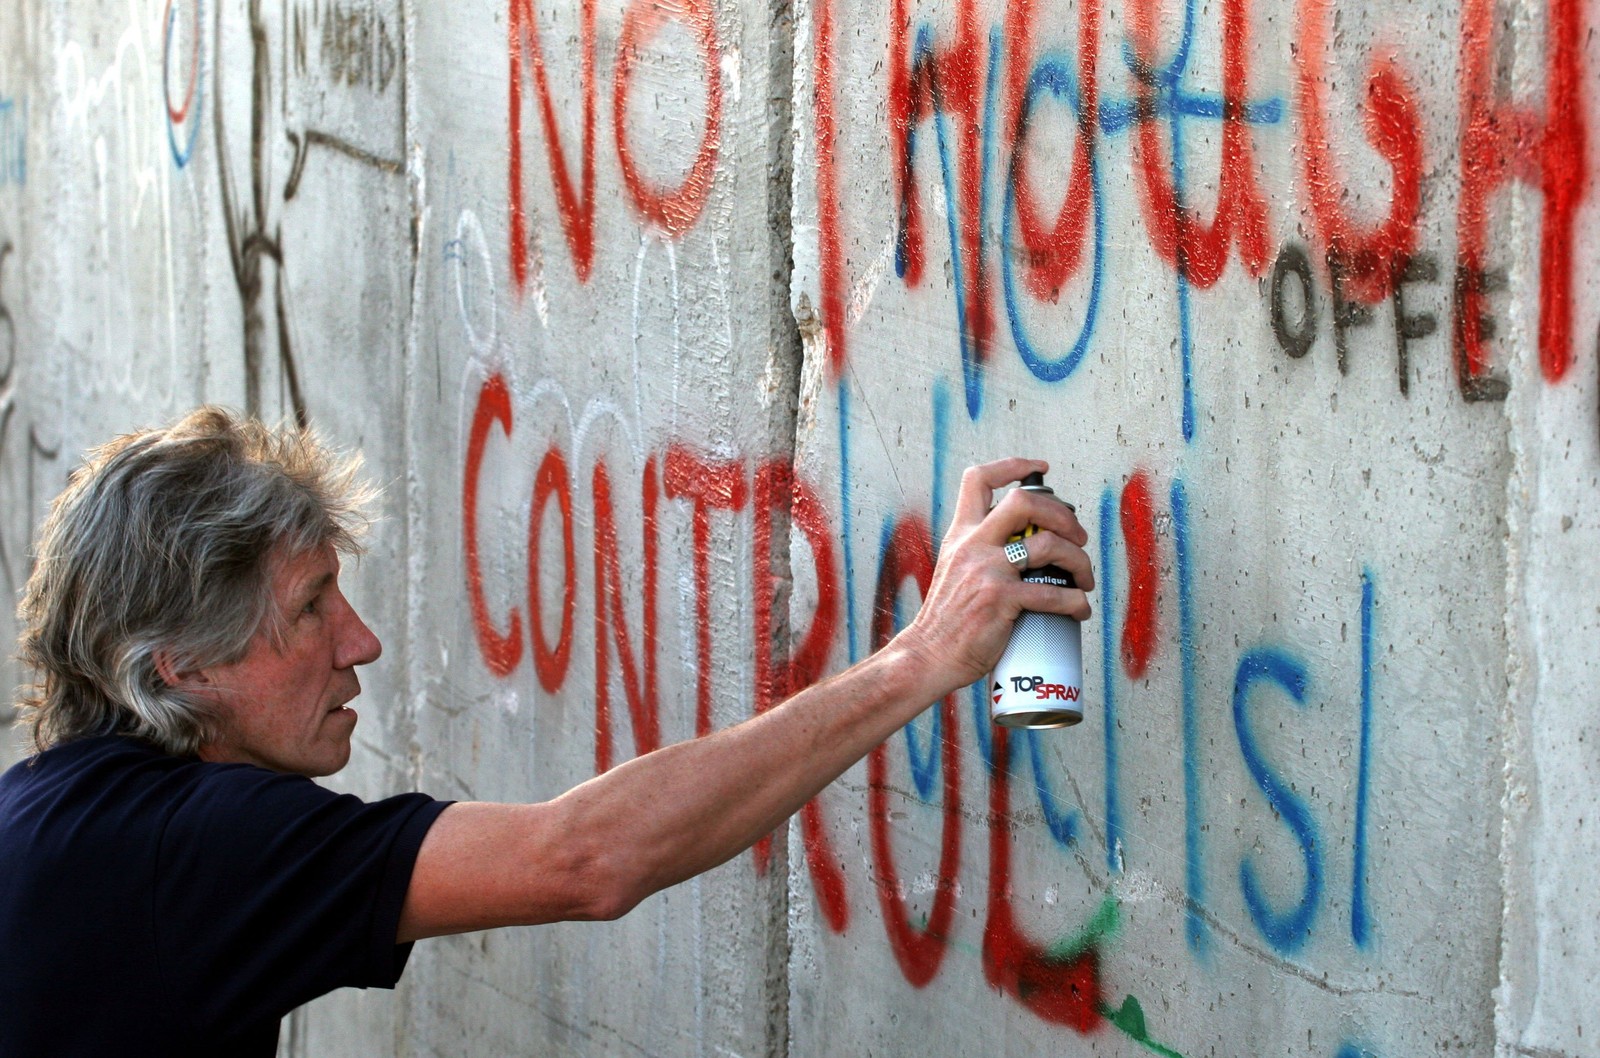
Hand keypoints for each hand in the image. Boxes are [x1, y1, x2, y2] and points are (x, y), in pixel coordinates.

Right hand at [893, 458, 1094, 694]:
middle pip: (1024, 502)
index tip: (1040, 470)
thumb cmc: (948, 618)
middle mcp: (973, 545)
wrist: (930, 654)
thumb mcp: (955, 568)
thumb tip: (1024, 540)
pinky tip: (1079, 609)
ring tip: (1084, 578)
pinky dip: (1075, 602)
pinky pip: (1052, 594)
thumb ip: (980, 549)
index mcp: (961, 533)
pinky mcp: (1001, 601)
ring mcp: (987, 571)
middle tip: (1076, 535)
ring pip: (1049, 545)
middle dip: (1062, 513)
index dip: (1013, 466)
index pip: (978, 479)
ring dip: (1079, 560)